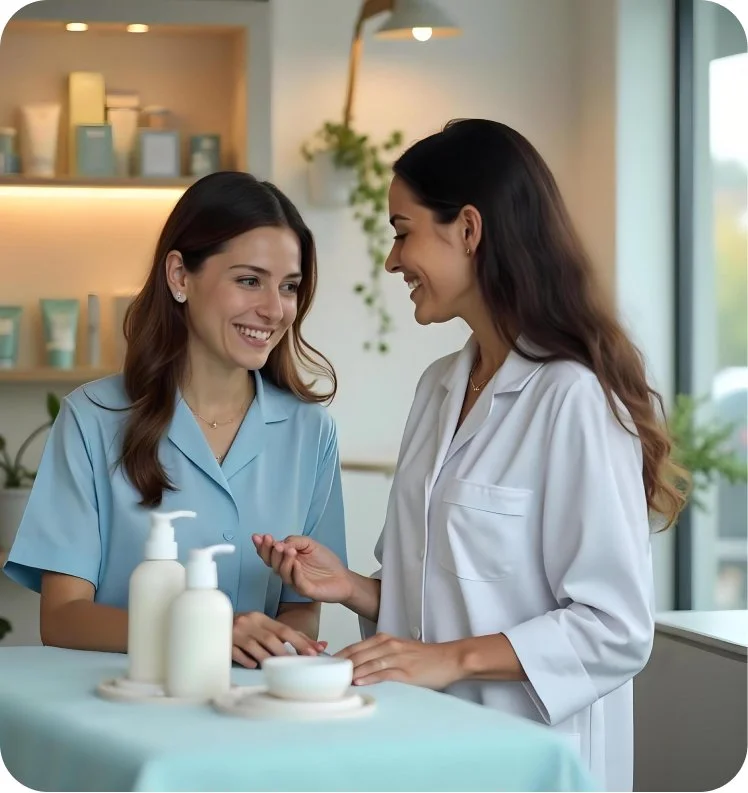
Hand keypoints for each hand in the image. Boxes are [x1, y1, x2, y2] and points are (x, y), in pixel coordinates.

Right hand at [232, 611, 325, 668]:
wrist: (211, 622)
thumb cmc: (243, 629)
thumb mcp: (262, 627)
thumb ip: (285, 635)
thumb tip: (316, 645)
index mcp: (261, 618)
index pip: (284, 629)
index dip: (300, 641)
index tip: (314, 651)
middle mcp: (250, 623)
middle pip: (272, 638)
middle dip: (288, 651)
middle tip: (299, 663)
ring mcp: (236, 632)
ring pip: (256, 646)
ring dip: (269, 658)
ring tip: (280, 668)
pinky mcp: (224, 642)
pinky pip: (237, 653)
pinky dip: (247, 660)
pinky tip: (254, 666)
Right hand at [252, 533, 352, 603]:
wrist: (344, 578)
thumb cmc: (325, 561)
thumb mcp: (310, 544)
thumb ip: (295, 541)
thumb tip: (281, 543)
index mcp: (286, 560)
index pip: (270, 554)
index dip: (262, 546)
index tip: (258, 536)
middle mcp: (287, 572)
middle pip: (272, 564)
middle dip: (270, 552)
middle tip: (274, 543)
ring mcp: (295, 582)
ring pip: (283, 572)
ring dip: (283, 560)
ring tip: (288, 549)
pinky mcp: (305, 590)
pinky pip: (297, 582)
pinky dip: (295, 572)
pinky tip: (296, 563)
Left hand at [336, 633, 463, 688]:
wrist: (449, 658)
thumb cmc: (425, 657)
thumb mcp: (399, 651)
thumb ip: (380, 655)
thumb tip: (360, 668)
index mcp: (384, 639)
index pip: (354, 647)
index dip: (338, 657)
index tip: (324, 667)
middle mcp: (388, 645)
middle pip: (356, 654)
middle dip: (338, 665)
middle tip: (323, 676)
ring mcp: (396, 657)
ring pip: (366, 662)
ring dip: (350, 672)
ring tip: (335, 681)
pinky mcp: (405, 670)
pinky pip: (382, 673)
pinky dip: (368, 677)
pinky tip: (358, 681)